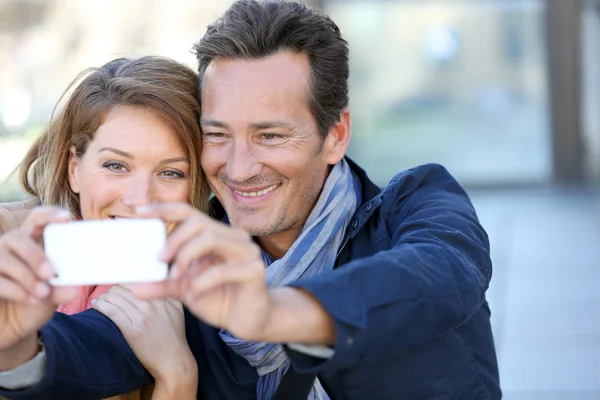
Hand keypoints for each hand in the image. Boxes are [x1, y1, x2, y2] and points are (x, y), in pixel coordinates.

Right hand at [0, 207, 77, 361]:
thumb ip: (62, 290)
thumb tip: (74, 289)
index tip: (66, 218)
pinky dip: (16, 290)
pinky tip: (30, 300)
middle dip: (35, 255)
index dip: (50, 215)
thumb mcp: (53, 296)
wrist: (12, 326)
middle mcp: (11, 246)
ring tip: (43, 293)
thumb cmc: (35, 301)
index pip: (38, 219)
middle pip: (18, 237)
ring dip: (27, 277)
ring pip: (4, 258)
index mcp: (33, 241)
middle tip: (50, 273)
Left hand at [92, 285, 197, 394]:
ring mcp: (141, 316)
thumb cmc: (175, 336)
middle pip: (124, 288)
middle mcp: (151, 304)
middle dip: (113, 290)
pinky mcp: (132, 329)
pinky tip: (96, 304)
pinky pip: (112, 311)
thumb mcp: (177, 308)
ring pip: (116, 298)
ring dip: (105, 297)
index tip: (119, 288)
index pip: (136, 282)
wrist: (173, 360)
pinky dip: (101, 305)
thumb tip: (151, 283)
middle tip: (108, 295)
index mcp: (162, 297)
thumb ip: (166, 293)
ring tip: (100, 300)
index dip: (124, 284)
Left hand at [130, 203, 273, 341]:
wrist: (250, 321)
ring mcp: (247, 251)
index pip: (188, 213)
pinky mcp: (255, 270)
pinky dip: (203, 281)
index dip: (163, 209)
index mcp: (216, 235)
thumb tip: (135, 288)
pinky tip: (195, 295)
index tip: (139, 213)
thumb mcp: (186, 290)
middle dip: (175, 239)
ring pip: (212, 238)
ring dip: (187, 256)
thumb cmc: (220, 299)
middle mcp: (233, 237)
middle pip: (199, 222)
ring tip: (176, 278)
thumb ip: (164, 285)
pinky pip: (224, 269)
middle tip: (159, 259)